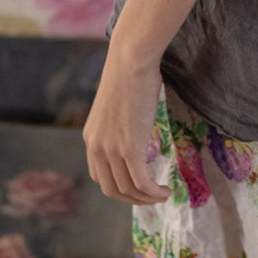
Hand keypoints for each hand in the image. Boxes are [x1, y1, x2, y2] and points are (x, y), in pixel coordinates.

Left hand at [83, 40, 170, 204]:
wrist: (131, 59)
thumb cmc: (129, 72)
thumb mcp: (116, 103)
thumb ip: (119, 122)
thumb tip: (134, 125)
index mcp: (91, 138)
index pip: (99, 176)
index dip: (118, 186)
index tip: (136, 185)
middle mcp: (97, 147)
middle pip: (112, 189)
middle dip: (132, 198)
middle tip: (151, 196)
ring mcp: (112, 149)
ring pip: (129, 189)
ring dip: (147, 198)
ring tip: (163, 194)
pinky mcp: (130, 148)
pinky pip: (142, 182)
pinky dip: (154, 193)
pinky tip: (166, 191)